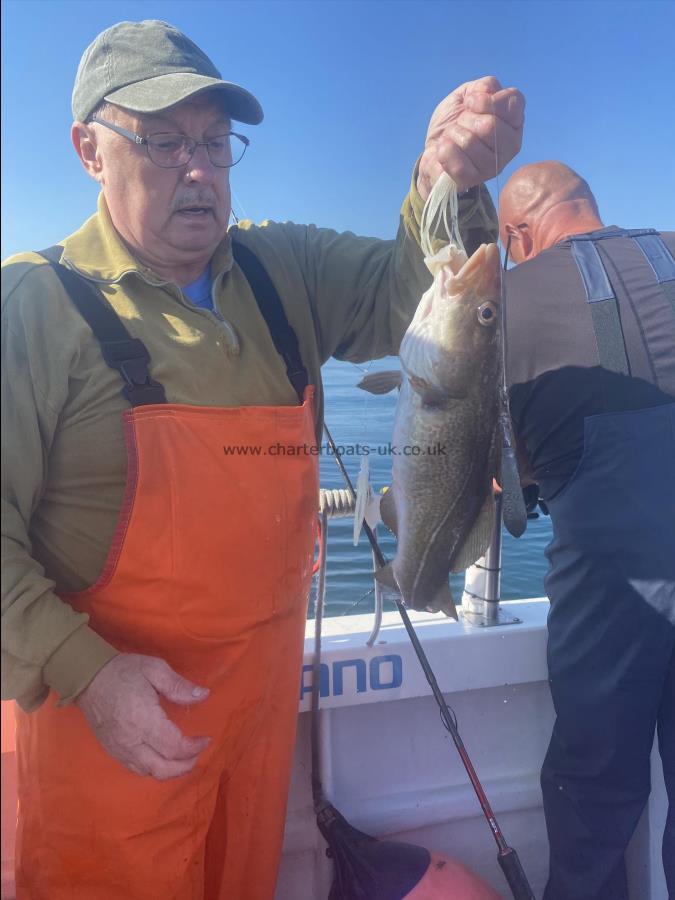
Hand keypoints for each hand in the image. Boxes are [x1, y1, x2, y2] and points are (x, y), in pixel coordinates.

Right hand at [76, 653, 210, 779]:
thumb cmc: (123, 671)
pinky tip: (163, 758)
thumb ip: (178, 685)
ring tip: (184, 757)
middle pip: (162, 768)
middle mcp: (131, 740)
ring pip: (149, 772)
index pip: (173, 747)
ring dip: (171, 770)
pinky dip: (154, 769)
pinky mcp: (112, 751)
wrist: (88, 679)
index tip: (205, 739)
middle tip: (198, 752)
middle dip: (185, 765)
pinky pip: (136, 769)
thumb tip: (203, 695)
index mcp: (143, 720)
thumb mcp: (154, 669)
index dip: (193, 748)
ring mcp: (119, 749)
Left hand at [417, 76, 524, 198]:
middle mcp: (511, 144)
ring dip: (453, 134)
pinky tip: (445, 150)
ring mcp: (494, 165)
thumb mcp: (465, 95)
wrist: (434, 148)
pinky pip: (458, 163)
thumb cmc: (454, 121)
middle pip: (490, 126)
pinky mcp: (475, 180)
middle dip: (466, 119)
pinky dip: (444, 150)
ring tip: (452, 137)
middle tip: (460, 123)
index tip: (470, 103)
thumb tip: (485, 92)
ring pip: (471, 142)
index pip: (513, 102)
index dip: (486, 100)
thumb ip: (480, 87)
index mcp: (514, 121)